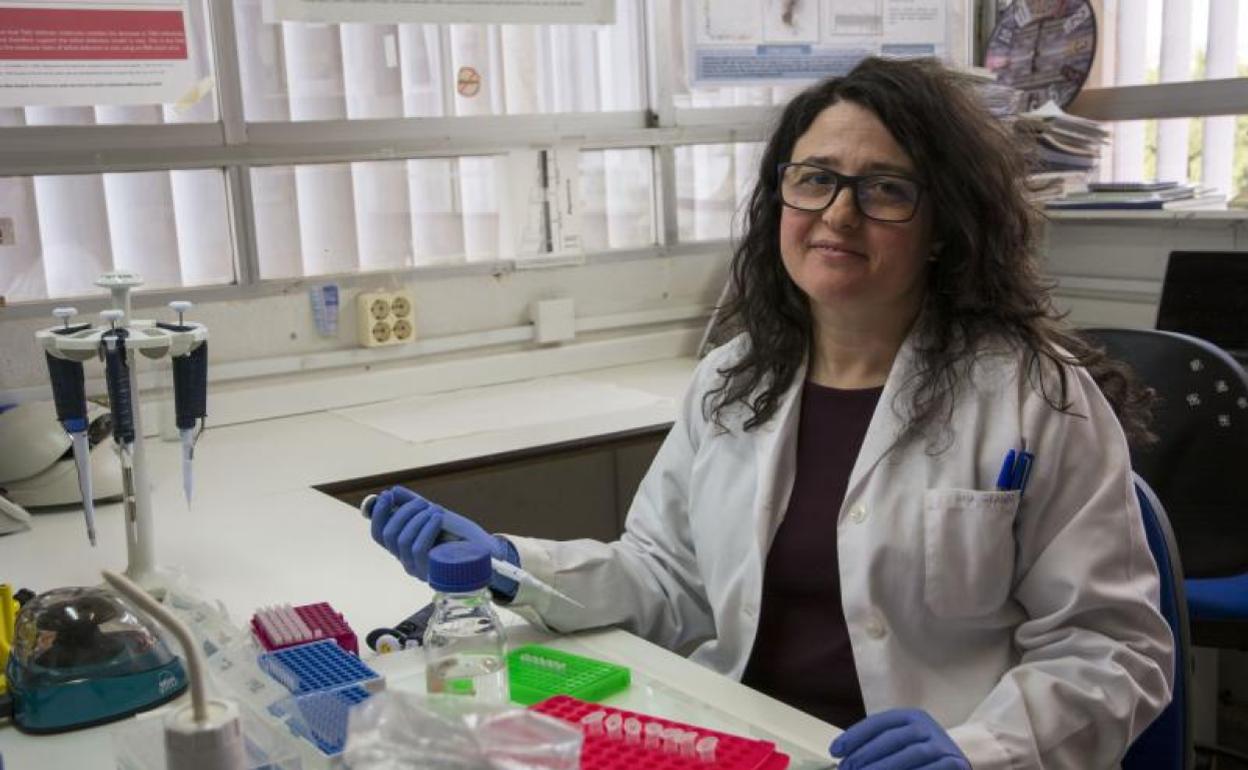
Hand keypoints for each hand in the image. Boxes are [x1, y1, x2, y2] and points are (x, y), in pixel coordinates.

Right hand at [369, 486, 518, 595]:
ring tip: (435, 510)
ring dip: (416, 519)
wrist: (485, 551)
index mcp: (404, 547)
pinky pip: (418, 549)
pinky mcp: (431, 573)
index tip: (386, 495)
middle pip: (389, 536)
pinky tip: (437, 517)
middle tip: (422, 503)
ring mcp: (418, 568)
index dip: (378, 514)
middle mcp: (406, 560)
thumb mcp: (435, 515)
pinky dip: (426, 528)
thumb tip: (393, 492)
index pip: (379, 535)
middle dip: (402, 513)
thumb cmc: (459, 535)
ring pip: (403, 541)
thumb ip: (414, 504)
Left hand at [830, 709, 969, 769]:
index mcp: (910, 716)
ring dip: (884, 768)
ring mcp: (941, 745)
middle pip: (891, 740)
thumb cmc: (924, 750)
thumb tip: (845, 760)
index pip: (878, 723)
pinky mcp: (954, 765)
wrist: (968, 754)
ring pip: (909, 756)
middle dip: (866, 757)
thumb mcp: (903, 740)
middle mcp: (926, 727)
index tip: (835, 751)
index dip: (855, 736)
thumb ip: (878, 746)